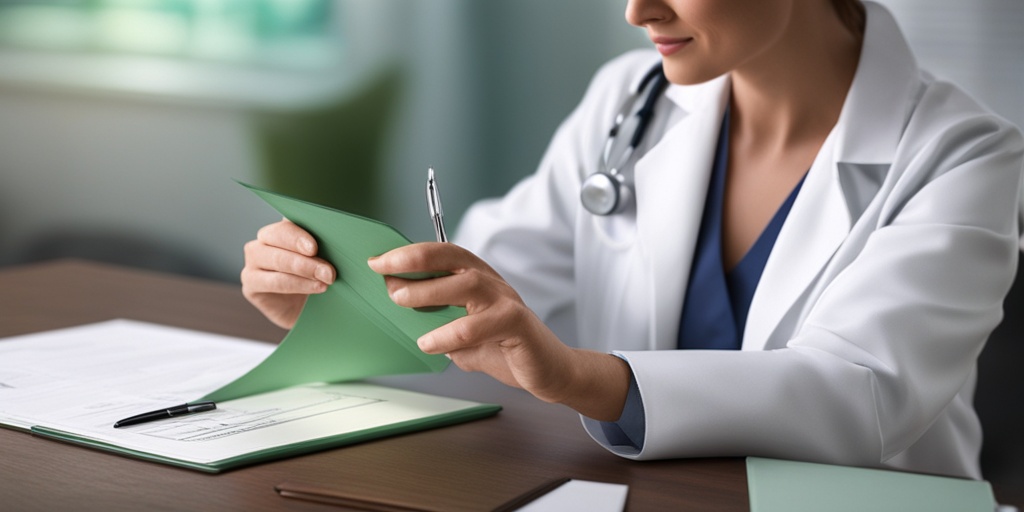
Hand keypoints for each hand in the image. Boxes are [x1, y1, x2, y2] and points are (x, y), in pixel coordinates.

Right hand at [241, 219, 335, 328]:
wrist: (315, 312)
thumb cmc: (326, 279)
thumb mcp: (335, 260)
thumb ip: (338, 247)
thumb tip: (358, 246)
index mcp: (288, 225)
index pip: (289, 216)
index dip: (301, 229)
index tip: (316, 246)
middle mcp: (267, 239)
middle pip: (277, 234)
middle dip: (304, 252)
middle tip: (329, 269)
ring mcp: (255, 260)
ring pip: (274, 258)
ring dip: (302, 269)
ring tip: (327, 280)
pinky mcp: (251, 283)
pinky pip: (270, 281)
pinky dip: (294, 284)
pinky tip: (315, 288)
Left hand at [368, 243, 630, 420]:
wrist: (549, 371)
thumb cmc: (504, 349)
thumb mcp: (462, 335)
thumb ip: (436, 322)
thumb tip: (398, 313)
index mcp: (478, 279)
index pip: (444, 253)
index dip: (411, 253)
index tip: (378, 261)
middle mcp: (493, 283)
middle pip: (455, 258)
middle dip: (415, 260)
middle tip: (384, 272)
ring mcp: (507, 301)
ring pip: (469, 283)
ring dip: (431, 290)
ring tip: (400, 301)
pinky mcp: (519, 325)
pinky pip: (484, 324)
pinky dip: (453, 332)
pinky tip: (432, 343)